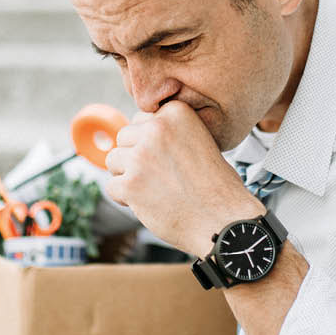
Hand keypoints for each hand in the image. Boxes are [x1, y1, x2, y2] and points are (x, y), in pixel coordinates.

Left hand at [103, 101, 262, 257]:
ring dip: (128, 177)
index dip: (150, 142)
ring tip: (155, 190)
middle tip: (160, 177)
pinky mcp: (131, 184)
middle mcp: (157, 129)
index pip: (141, 120)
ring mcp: (141, 156)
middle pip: (123, 137)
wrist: (224, 220)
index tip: (167, 159)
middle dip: (135, 157)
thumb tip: (135, 135)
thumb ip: (169, 133)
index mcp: (175, 114)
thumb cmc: (216, 186)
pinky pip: (111, 186)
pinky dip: (125, 198)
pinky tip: (149, 204)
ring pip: (113, 161)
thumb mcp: (199, 140)